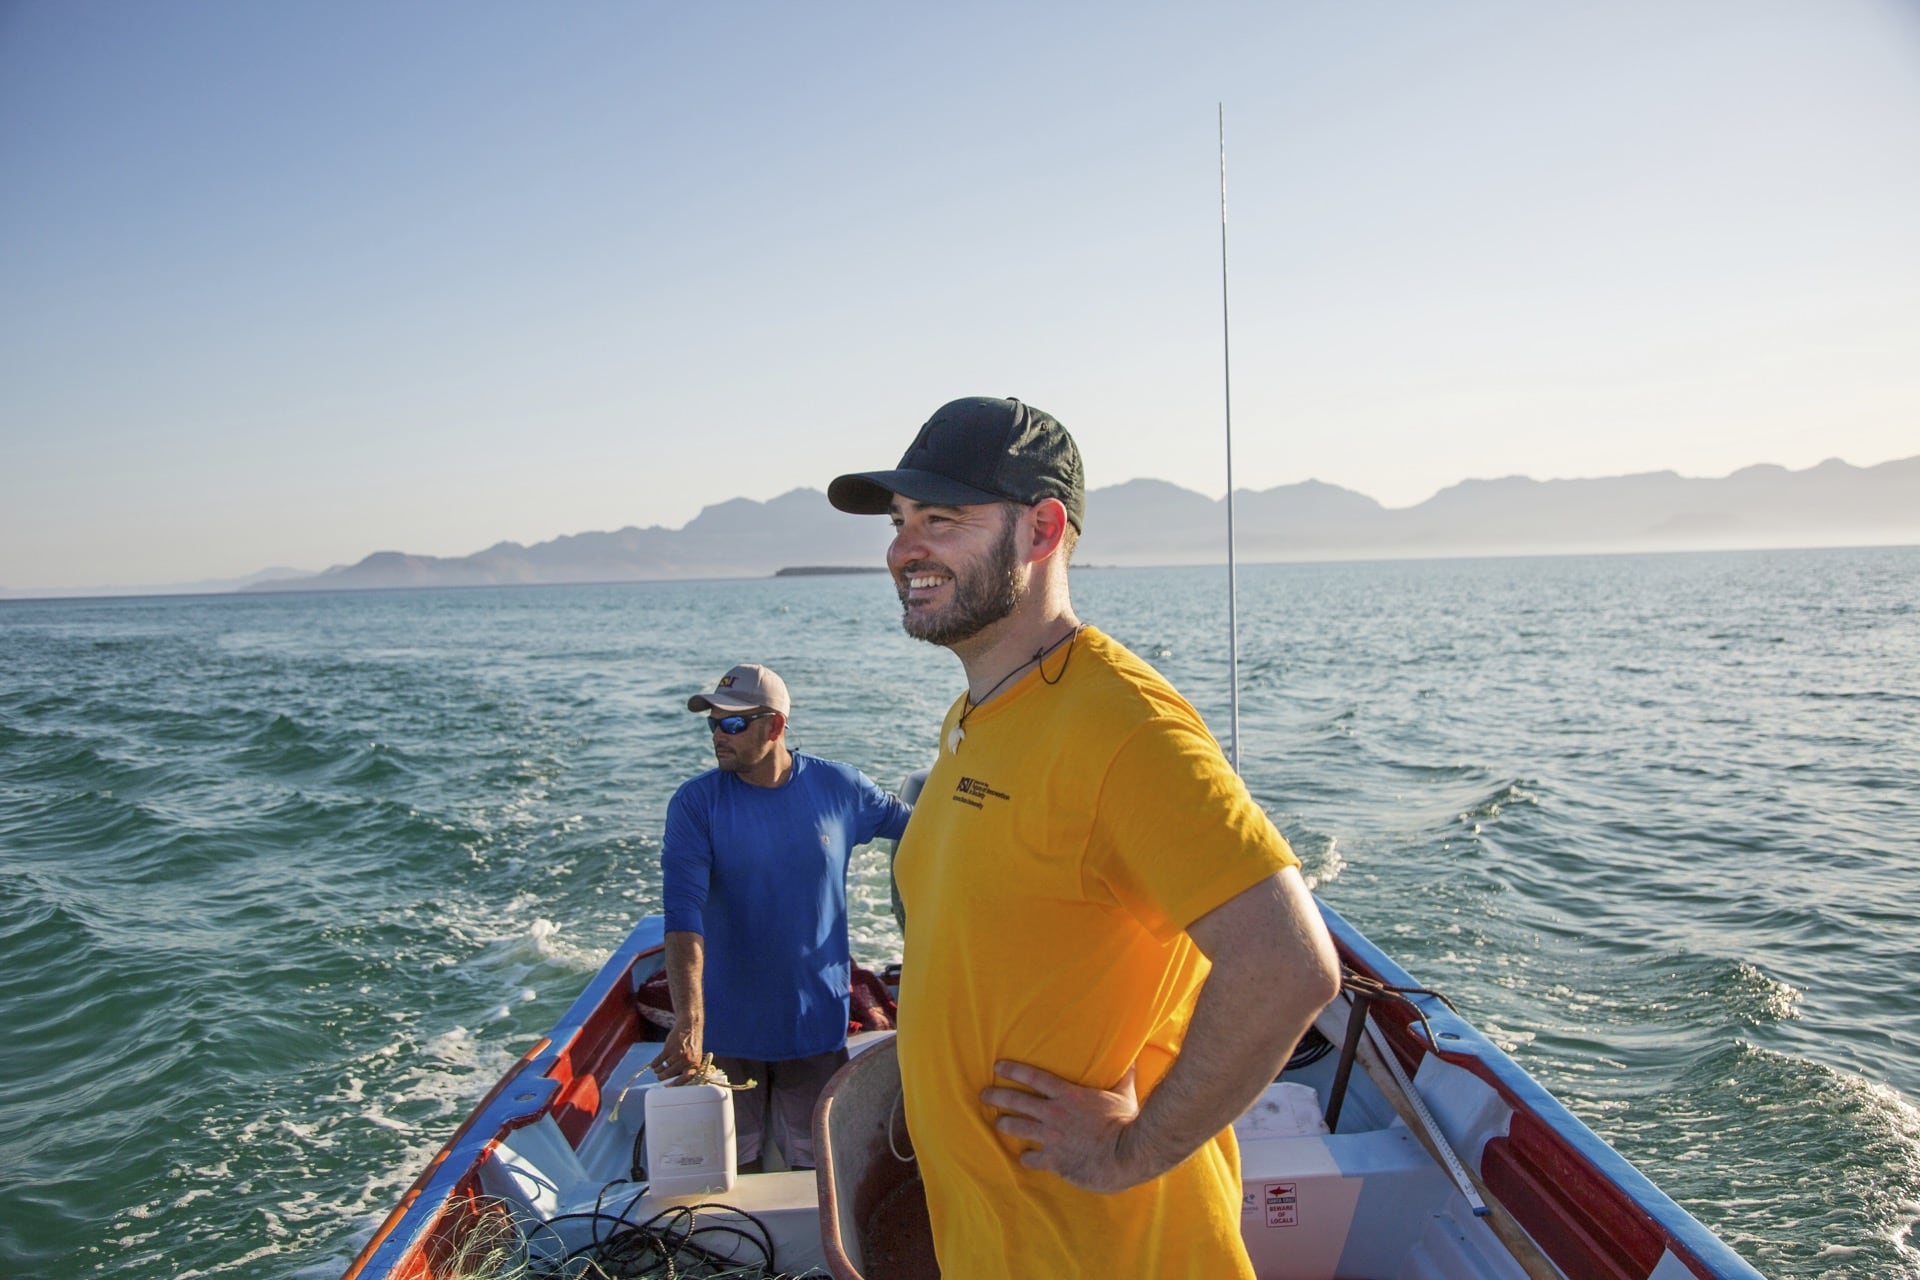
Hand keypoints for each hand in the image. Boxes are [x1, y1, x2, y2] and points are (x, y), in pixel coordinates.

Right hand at [649, 1022, 703, 1084]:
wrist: (690, 1026)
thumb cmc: (692, 1044)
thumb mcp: (695, 1056)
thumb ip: (688, 1067)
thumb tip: (676, 1080)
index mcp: (695, 1063)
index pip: (686, 1078)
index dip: (676, 1084)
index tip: (668, 1087)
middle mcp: (686, 1060)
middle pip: (671, 1073)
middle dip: (663, 1077)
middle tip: (659, 1078)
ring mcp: (678, 1053)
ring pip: (664, 1066)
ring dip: (658, 1070)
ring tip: (657, 1071)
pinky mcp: (669, 1047)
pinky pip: (659, 1059)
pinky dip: (655, 1063)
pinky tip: (653, 1065)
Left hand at [980, 1060, 1152, 1193]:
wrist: (1126, 1154)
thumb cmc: (1126, 1122)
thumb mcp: (1124, 1094)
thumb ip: (1124, 1076)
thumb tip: (1133, 1058)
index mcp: (1068, 1095)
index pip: (1034, 1077)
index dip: (1014, 1070)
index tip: (997, 1066)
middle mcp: (1054, 1114)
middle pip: (1017, 1101)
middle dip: (997, 1096)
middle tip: (984, 1094)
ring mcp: (1052, 1137)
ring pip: (1018, 1128)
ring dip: (1005, 1125)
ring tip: (998, 1123)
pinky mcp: (1055, 1160)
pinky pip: (1032, 1158)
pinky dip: (1027, 1157)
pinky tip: (1024, 1158)